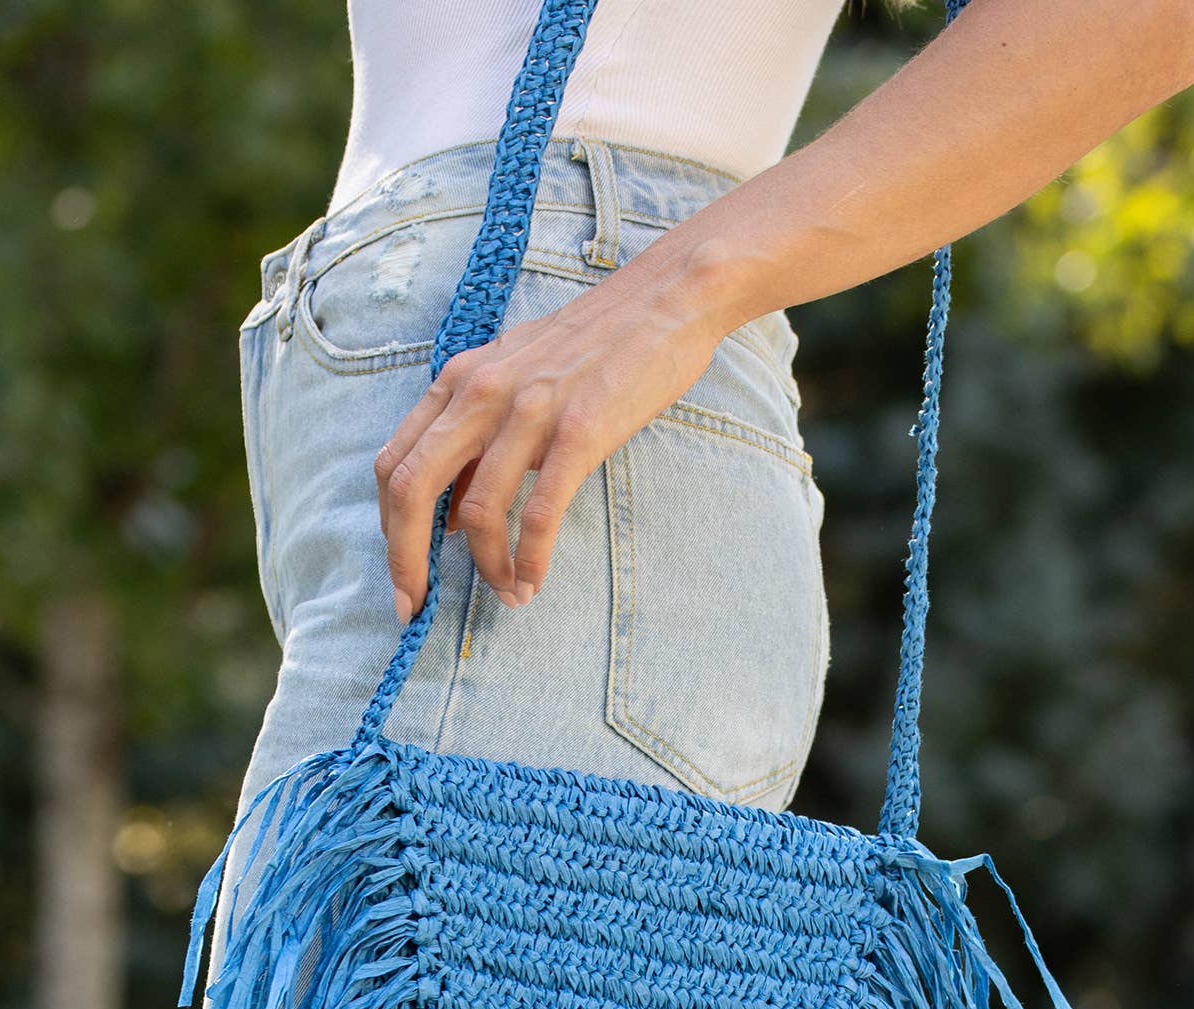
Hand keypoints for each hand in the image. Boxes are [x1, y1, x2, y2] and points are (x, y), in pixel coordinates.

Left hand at [371, 0, 1193, 625]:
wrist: (796, 217)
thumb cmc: (723, 287)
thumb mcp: (643, 345)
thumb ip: (599, 395)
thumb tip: (573, 458)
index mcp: (527, 334)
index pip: (426, 411)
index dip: (398, 485)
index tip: (399, 562)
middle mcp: (530, 339)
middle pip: (417, 433)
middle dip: (396, 526)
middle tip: (403, 604)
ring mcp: (571, 353)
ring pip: (473, 462)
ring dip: (470, 546)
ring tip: (484, 606)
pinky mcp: (621, 372)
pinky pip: (550, 467)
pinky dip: (529, 530)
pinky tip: (531, 583)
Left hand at [374, 234, 733, 621]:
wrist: (666, 298)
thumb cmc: (589, 344)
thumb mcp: (511, 376)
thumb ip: (473, 434)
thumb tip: (448, 514)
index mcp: (457, 382)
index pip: (392, 464)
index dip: (387, 528)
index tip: (402, 572)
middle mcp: (480, 394)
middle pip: (411, 489)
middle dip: (404, 559)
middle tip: (415, 606)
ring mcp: (529, 411)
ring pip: (478, 511)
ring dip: (485, 567)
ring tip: (504, 592)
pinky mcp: (579, 431)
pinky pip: (539, 512)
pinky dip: (530, 559)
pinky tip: (532, 582)